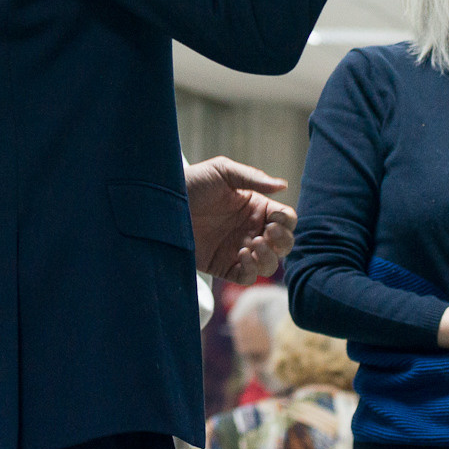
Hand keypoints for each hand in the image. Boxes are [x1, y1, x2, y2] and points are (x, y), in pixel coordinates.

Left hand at [185, 156, 295, 280]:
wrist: (162, 203)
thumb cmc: (192, 182)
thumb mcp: (222, 172)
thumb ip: (252, 178)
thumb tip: (284, 185)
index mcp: (255, 207)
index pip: (286, 219)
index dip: (287, 221)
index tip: (274, 218)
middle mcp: (250, 229)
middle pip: (284, 244)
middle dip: (283, 241)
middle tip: (267, 233)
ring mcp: (237, 249)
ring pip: (269, 263)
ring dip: (269, 257)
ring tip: (252, 244)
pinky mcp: (222, 265)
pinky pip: (247, 277)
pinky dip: (252, 270)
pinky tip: (241, 255)